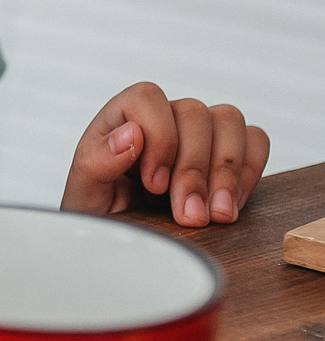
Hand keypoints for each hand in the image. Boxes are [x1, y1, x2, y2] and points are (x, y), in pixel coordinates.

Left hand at [63, 83, 269, 227]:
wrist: (124, 243)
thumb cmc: (101, 213)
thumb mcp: (84, 193)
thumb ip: (95, 160)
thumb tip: (130, 134)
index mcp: (121, 118)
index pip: (147, 97)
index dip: (158, 139)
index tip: (154, 184)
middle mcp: (163, 119)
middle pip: (195, 113)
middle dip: (194, 170)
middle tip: (188, 214)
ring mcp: (198, 133)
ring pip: (229, 121)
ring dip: (227, 172)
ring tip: (215, 214)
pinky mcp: (228, 152)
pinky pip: (255, 140)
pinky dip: (249, 172)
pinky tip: (228, 204)